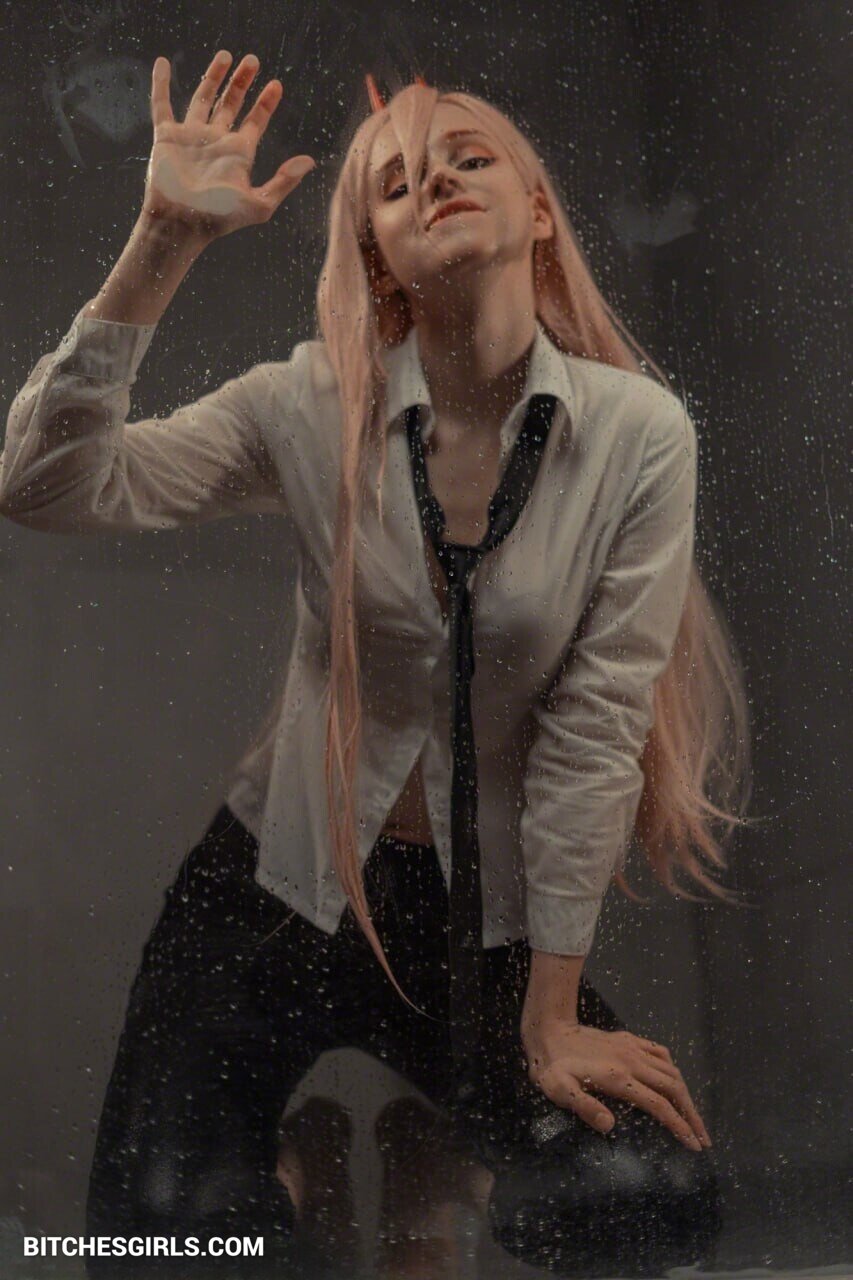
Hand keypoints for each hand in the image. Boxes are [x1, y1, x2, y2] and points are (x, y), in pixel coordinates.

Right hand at [143, 50, 315, 240]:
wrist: (182, 224)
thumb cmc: (220, 219)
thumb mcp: (260, 203)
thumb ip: (284, 181)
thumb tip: (310, 161)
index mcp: (238, 154)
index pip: (255, 121)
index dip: (266, 103)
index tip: (276, 84)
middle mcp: (215, 141)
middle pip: (231, 104)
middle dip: (242, 82)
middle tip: (253, 60)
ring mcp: (191, 137)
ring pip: (203, 98)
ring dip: (214, 77)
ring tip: (225, 55)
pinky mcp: (166, 137)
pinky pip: (161, 105)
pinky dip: (161, 84)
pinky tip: (163, 63)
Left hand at [521, 1015, 711, 1150]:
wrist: (548, 1029)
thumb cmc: (551, 1066)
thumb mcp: (559, 1089)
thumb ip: (585, 1107)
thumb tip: (610, 1126)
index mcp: (619, 1078)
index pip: (659, 1106)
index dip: (679, 1126)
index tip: (694, 1145)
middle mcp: (632, 1061)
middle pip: (674, 1089)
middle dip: (692, 1115)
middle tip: (703, 1138)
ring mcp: (632, 1048)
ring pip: (671, 1071)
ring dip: (686, 1094)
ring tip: (693, 1116)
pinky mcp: (628, 1039)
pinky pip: (660, 1051)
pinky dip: (672, 1067)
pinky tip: (673, 1078)